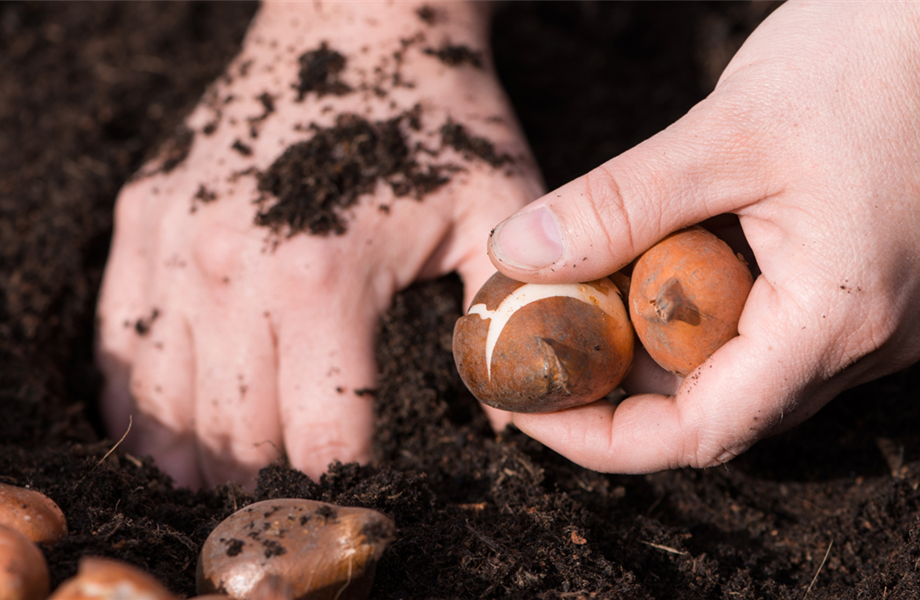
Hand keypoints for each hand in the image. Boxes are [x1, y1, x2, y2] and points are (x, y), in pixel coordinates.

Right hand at [95, 0, 541, 487]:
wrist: (355, 19)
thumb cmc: (432, 116)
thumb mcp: (494, 208)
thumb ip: (502, 313)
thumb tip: (511, 412)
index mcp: (324, 277)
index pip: (319, 434)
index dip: (342, 483)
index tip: (359, 495)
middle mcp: (230, 267)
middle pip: (236, 433)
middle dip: (271, 483)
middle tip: (299, 496)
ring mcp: (174, 241)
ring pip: (165, 402)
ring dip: (199, 457)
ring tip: (230, 480)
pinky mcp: (144, 218)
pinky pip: (118, 340)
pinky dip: (139, 399)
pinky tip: (170, 423)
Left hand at [488, 0, 919, 472]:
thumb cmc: (872, 63)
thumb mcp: (728, 133)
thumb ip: (617, 203)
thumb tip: (516, 255)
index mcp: (835, 320)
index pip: (699, 431)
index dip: (597, 436)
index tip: (526, 404)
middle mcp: (858, 341)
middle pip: (709, 405)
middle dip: (611, 384)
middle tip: (538, 337)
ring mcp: (862, 318)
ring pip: (729, 367)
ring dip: (647, 342)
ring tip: (578, 291)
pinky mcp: (851, 286)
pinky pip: (756, 327)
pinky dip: (687, 308)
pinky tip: (645, 260)